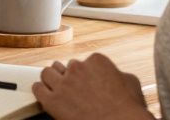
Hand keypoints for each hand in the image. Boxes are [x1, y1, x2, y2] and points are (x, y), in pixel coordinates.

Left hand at [32, 54, 153, 119]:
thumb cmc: (127, 108)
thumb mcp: (131, 82)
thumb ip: (119, 74)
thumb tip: (117, 75)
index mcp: (96, 61)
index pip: (84, 62)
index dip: (85, 74)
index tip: (86, 82)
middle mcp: (77, 68)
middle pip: (65, 66)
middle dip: (68, 76)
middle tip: (72, 87)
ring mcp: (63, 84)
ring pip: (47, 73)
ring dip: (51, 79)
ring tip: (54, 87)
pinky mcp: (52, 101)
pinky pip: (37, 89)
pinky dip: (40, 90)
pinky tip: (44, 94)